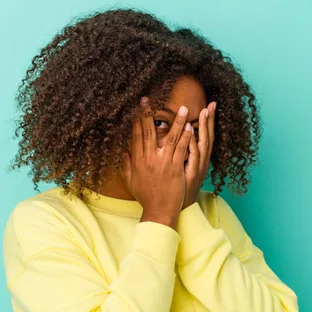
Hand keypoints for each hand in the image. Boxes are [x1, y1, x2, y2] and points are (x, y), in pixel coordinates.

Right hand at [121, 97, 193, 226]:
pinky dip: (185, 137)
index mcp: (137, 161)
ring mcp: (163, 164)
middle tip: (149, 99)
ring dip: (176, 122)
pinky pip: (181, 149)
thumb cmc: (146, 197)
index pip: (136, 135)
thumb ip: (126, 164)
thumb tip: (122, 150)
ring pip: (169, 138)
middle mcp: (149, 160)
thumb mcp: (130, 181)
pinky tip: (189, 127)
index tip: (137, 107)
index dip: (136, 120)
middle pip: (148, 132)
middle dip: (148, 114)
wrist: (159, 212)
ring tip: (182, 108)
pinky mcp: (175, 169)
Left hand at [182, 101, 216, 209]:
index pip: (203, 136)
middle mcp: (201, 161)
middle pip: (207, 137)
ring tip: (205, 112)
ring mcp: (198, 167)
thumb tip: (176, 137)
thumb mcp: (178, 168)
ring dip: (204, 128)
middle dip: (210, 120)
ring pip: (203, 144)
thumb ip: (178, 153)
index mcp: (198, 159)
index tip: (208, 105)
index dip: (207, 121)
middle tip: (212, 103)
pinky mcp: (192, 174)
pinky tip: (191, 133)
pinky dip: (193, 144)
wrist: (174, 209)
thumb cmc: (175, 188)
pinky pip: (193, 156)